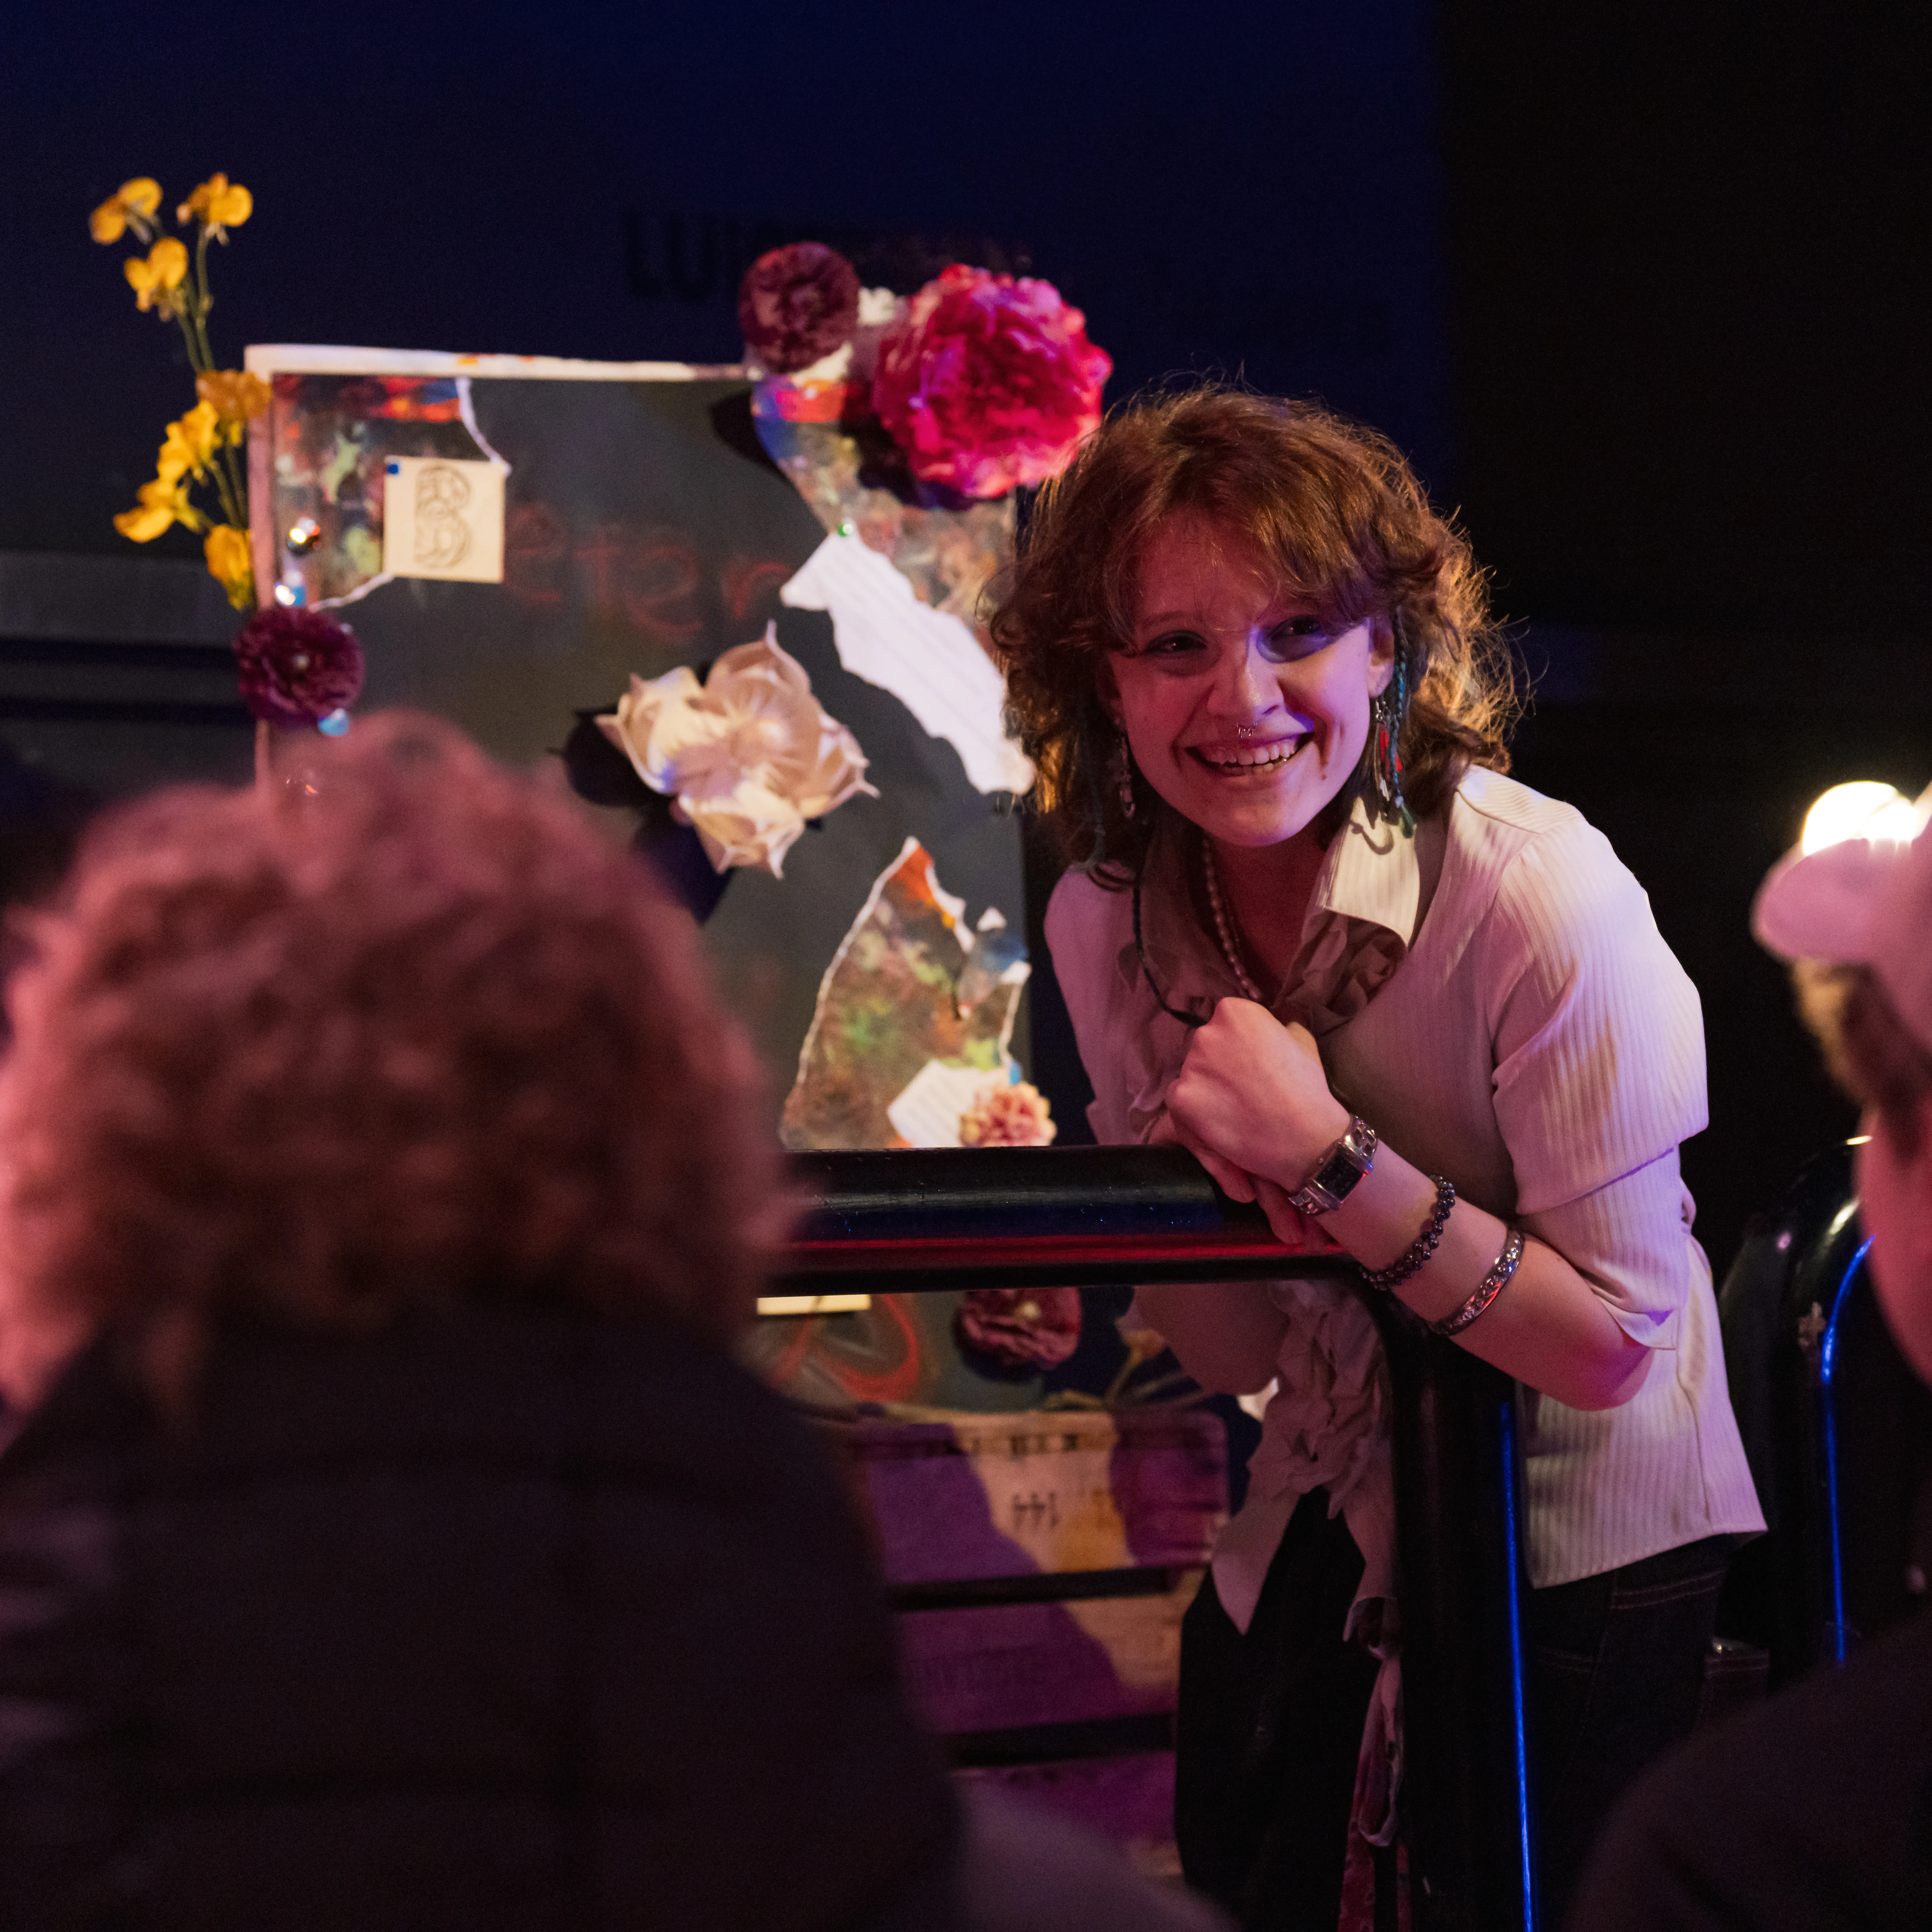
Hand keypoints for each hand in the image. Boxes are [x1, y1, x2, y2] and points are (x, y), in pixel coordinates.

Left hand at [1163, 999, 1350, 1198]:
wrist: (1303, 1137)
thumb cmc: (1306, 1088)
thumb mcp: (1302, 1041)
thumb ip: (1280, 1028)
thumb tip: (1277, 1028)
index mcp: (1234, 1012)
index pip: (1226, 1023)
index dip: (1240, 1046)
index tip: (1253, 1064)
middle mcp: (1206, 1033)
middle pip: (1206, 1046)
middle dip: (1220, 1063)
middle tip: (1245, 1087)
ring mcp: (1191, 1066)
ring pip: (1192, 1073)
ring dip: (1208, 1086)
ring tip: (1236, 1107)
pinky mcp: (1180, 1098)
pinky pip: (1179, 1098)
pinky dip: (1195, 1110)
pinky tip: (1221, 1120)